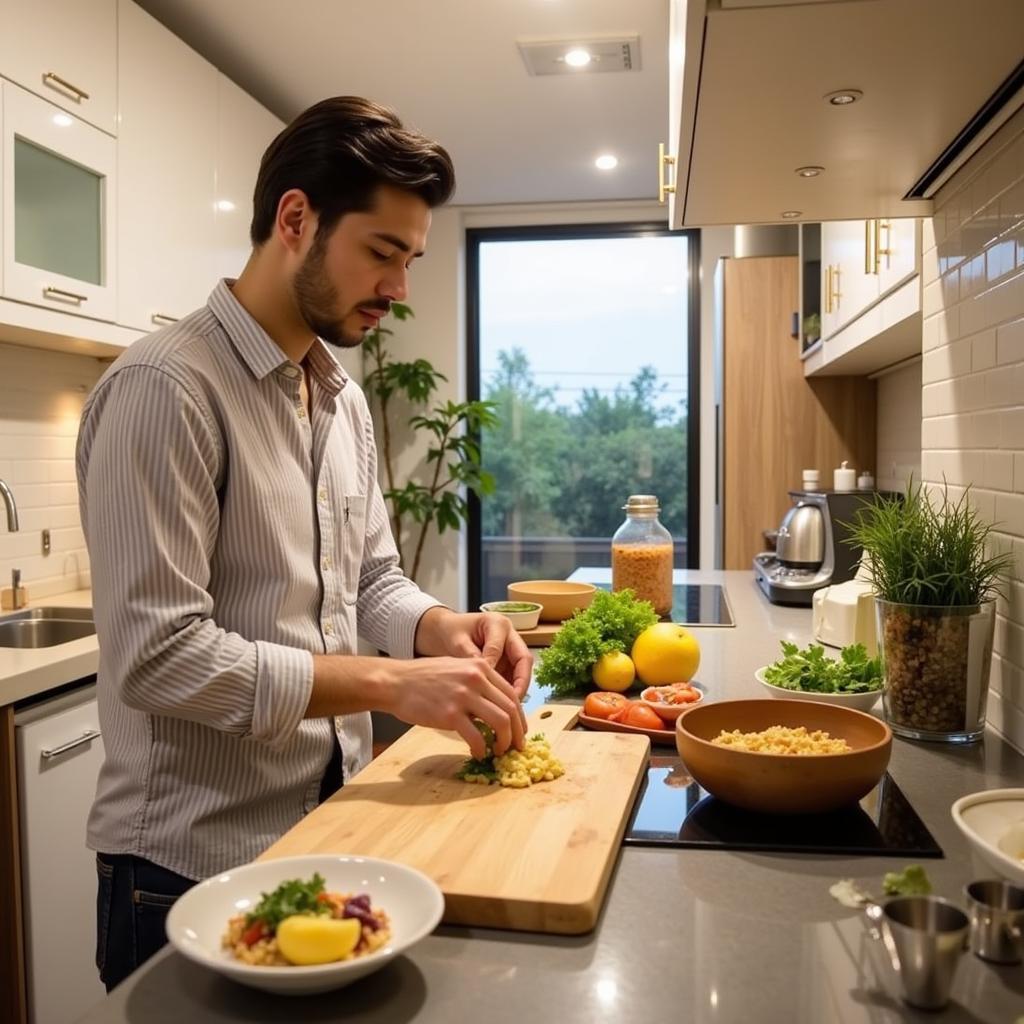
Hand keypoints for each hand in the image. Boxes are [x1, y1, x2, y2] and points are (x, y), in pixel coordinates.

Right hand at [380, 655, 525, 758]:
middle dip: (518, 731)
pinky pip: (476, 736)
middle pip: (511, 708)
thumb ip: (477, 683)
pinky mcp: (450, 714)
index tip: (519, 730)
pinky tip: (478, 753)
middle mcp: (476, 678)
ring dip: (505, 741)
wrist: (395, 682)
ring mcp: (464, 696)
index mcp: (480, 667)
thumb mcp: (456, 668)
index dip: (519, 715)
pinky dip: (481, 749)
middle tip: (517, 746)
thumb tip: (494, 706)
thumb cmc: (423, 677)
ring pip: (501, 722)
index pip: (512, 693)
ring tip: (499, 751)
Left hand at [415, 608, 532, 700]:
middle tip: (513, 703)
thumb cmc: (450, 632)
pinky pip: (513, 677)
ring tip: (508, 708)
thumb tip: (480, 679)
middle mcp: (509, 635)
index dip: (493, 670)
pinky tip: (501, 705)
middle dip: (521, 683)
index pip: (499, 649)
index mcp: (497, 624)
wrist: (446, 630)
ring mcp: (510, 649)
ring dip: (517, 689)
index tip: (484, 688)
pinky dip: (509, 691)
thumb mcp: (458, 642)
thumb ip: (470, 657)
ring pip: (521, 671)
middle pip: (523, 660)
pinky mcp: (507, 661)